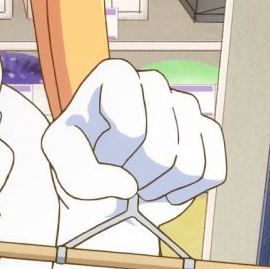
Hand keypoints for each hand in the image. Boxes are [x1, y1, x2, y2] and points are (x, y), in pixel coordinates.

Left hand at [41, 60, 224, 225]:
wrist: (99, 186)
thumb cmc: (76, 161)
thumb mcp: (58, 159)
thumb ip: (79, 171)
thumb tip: (129, 187)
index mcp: (115, 75)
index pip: (129, 128)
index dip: (109, 154)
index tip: (94, 151)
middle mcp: (154, 83)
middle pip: (159, 150)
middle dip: (133, 175)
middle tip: (116, 172)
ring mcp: (185, 106)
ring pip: (188, 165)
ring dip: (156, 188)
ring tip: (135, 180)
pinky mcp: (207, 134)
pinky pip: (211, 173)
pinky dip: (182, 193)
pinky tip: (160, 189)